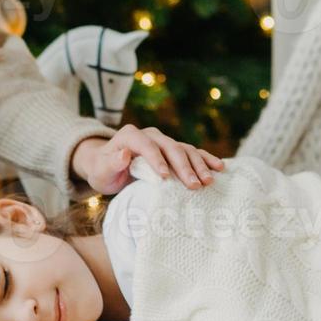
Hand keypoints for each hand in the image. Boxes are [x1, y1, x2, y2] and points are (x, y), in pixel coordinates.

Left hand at [72, 125, 224, 193]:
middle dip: (183, 166)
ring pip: (184, 149)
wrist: (107, 166)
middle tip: (194, 185)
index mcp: (131, 135)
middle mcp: (151, 135)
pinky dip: (206, 159)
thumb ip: (112, 162)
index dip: (157, 160)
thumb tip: (124, 153)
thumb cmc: (103, 170)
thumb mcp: (101, 169)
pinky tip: (220, 167)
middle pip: (170, 147)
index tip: (165, 177)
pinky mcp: (173, 150)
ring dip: (198, 165)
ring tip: (209, 181)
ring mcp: (164, 141)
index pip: (147, 145)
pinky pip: (192, 152)